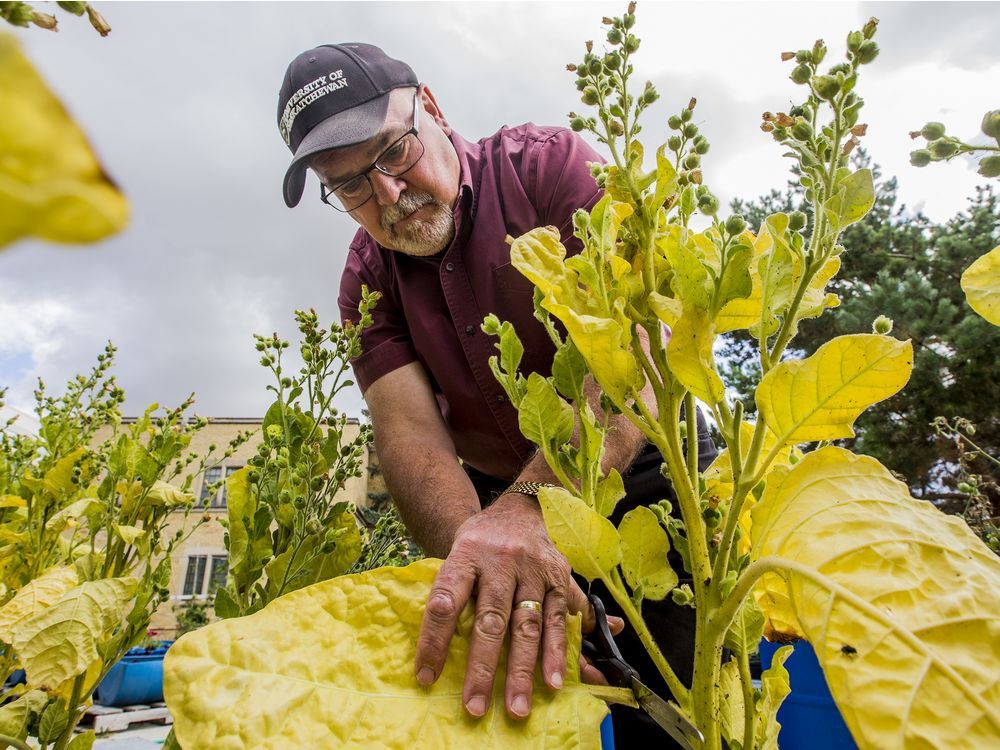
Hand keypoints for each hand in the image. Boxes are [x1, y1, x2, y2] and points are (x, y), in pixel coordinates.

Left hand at [414, 492, 621, 718]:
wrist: (521, 507)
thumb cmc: (480, 542)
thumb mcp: (456, 554)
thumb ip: (450, 593)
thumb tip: (430, 645)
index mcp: (466, 555)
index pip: (445, 601)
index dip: (434, 641)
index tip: (426, 677)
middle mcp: (500, 561)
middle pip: (490, 620)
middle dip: (483, 668)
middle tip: (476, 707)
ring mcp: (533, 568)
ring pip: (527, 624)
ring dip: (522, 669)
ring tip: (518, 705)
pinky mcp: (560, 575)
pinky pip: (558, 617)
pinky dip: (556, 651)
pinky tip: (554, 680)